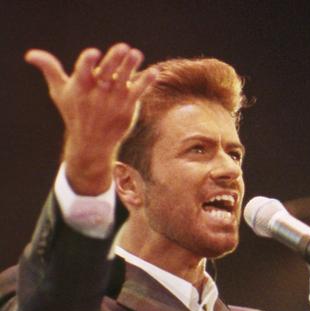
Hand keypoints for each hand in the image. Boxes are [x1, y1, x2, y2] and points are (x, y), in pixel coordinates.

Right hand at [25, 43, 156, 194]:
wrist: (92, 142)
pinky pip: (138, 92)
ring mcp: (114, 100)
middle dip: (115, 60)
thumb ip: (50, 70)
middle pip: (107, 73)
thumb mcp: (60, 92)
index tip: (94, 53)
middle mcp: (98, 93)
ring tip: (137, 53)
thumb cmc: (74, 112)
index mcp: (80, 86)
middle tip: (124, 47)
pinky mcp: (127, 106)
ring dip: (131, 66)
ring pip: (124, 80)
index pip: (84, 71)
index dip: (88, 62)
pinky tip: (154, 72)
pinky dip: (146, 82)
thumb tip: (31, 55)